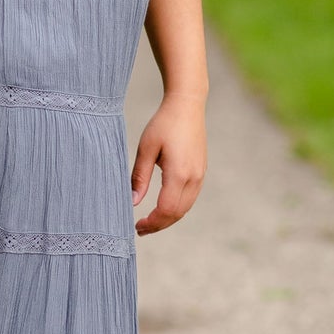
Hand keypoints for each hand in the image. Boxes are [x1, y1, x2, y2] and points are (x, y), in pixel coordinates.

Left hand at [130, 95, 206, 235]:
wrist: (187, 105)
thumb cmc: (163, 123)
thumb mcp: (146, 148)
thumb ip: (139, 177)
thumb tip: (133, 202)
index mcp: (179, 173)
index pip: (166, 210)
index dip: (152, 223)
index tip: (136, 226)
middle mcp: (194, 178)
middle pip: (177, 214)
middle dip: (158, 225)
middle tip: (139, 229)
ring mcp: (200, 175)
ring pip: (185, 208)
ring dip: (167, 218)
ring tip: (149, 222)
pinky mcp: (201, 172)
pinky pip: (190, 198)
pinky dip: (176, 208)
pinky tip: (162, 207)